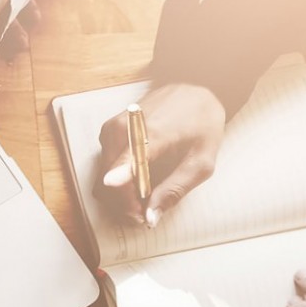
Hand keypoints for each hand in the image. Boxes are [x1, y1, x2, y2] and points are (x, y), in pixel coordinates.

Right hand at [95, 83, 226, 227]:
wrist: (192, 89)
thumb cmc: (201, 123)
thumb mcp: (201, 161)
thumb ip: (176, 190)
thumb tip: (151, 217)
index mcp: (154, 133)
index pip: (129, 157)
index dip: (120, 175)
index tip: (114, 186)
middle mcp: (124, 128)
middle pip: (111, 179)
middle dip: (125, 203)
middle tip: (144, 214)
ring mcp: (112, 129)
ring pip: (104, 177)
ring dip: (119, 195)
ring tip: (143, 199)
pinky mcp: (107, 131)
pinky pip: (104, 167)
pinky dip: (116, 181)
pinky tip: (136, 182)